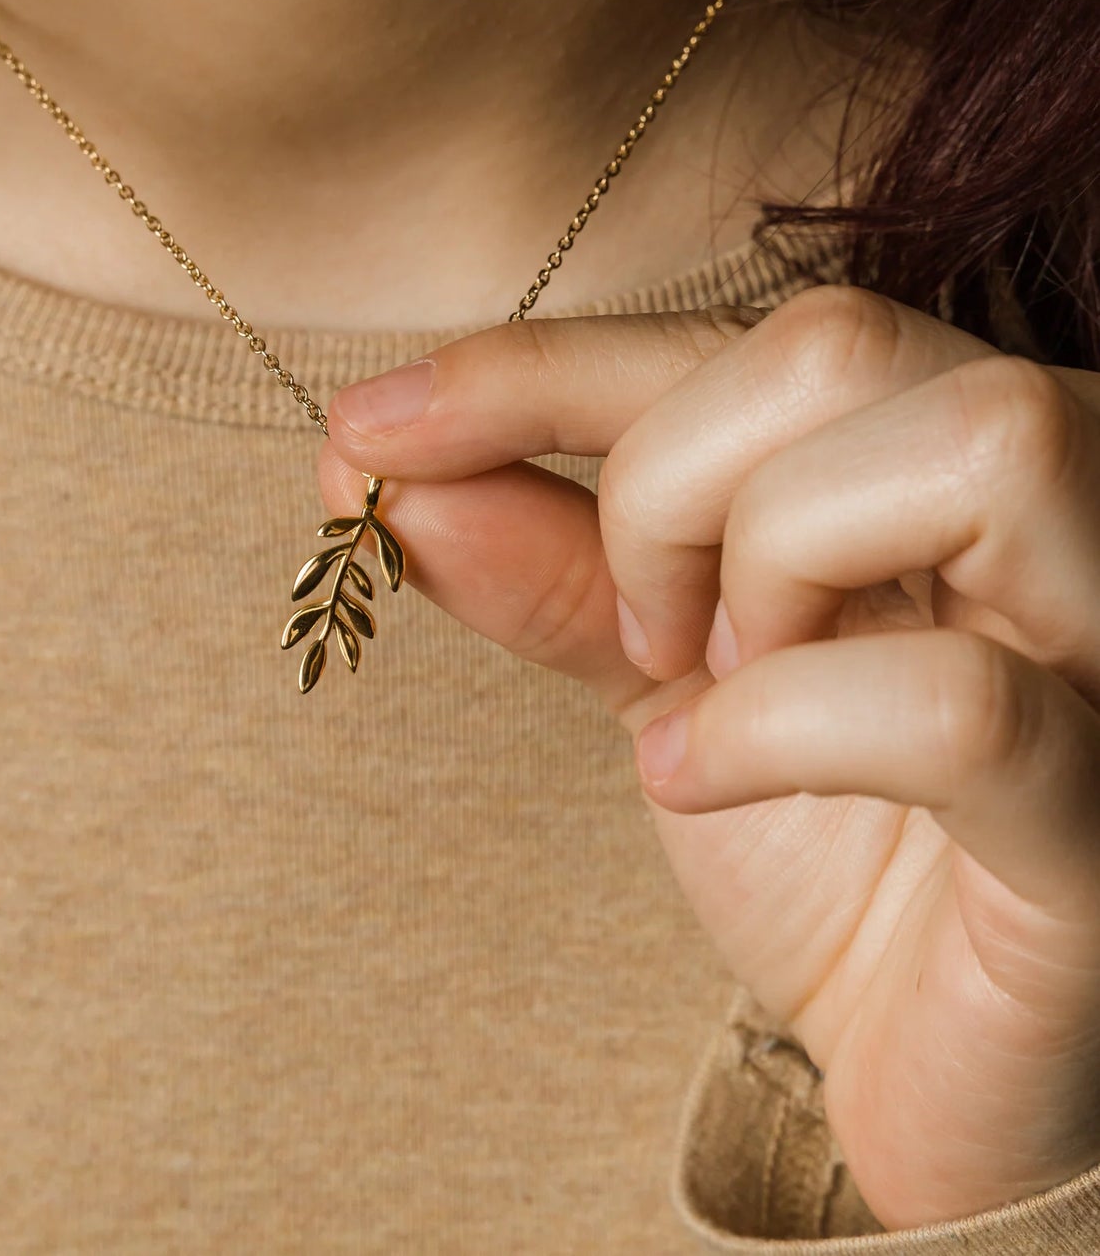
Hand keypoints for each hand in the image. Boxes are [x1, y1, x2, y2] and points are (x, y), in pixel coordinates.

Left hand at [322, 285, 1099, 1230]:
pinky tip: (696, 777)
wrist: (930, 1058)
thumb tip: (378, 465)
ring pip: (971, 445)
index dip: (534, 367)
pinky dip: (777, 727)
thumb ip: (547, 561)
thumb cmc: (820, 844)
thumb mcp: (662, 672)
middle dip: (663, 484)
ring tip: (714, 691)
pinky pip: (960, 705)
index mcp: (938, 457)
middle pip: (842, 345)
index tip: (367, 428)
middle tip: (638, 632)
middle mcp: (1068, 509)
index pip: (733, 339)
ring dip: (761, 569)